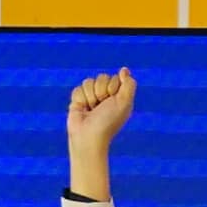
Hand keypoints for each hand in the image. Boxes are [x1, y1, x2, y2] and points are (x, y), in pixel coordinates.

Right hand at [64, 66, 136, 200]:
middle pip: (101, 77)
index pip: (115, 77)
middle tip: (100, 106)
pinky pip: (78, 89)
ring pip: (88, 82)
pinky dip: (80, 99)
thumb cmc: (108, 122)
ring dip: (90, 96)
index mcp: (119, 96)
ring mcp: (92, 97)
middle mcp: (106, 95)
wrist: (88, 136)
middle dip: (100, 91)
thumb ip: (128, 84)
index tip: (112, 100)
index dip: (112, 87)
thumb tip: (124, 70)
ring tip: (91, 109)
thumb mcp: (124, 103)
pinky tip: (82, 109)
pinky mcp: (79, 100)